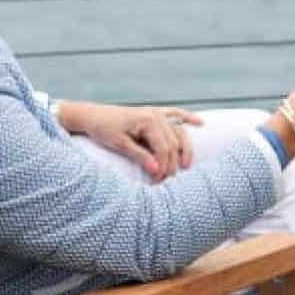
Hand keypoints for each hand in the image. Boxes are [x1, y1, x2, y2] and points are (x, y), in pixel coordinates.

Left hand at [63, 101, 203, 180]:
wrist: (93, 116)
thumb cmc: (103, 129)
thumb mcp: (119, 144)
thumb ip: (139, 156)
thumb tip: (157, 169)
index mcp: (148, 121)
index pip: (164, 148)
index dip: (163, 166)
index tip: (158, 181)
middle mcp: (156, 115)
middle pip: (173, 143)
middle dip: (172, 164)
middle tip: (166, 181)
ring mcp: (157, 113)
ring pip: (179, 132)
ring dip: (185, 149)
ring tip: (186, 167)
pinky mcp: (155, 113)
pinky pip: (176, 114)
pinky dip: (188, 118)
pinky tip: (200, 124)